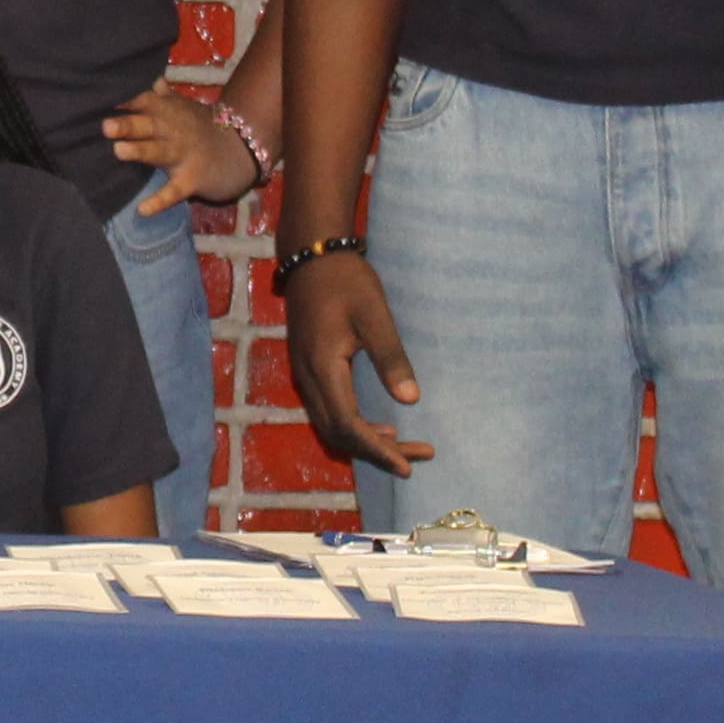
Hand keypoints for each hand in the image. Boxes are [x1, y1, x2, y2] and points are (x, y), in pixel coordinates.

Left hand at [106, 81, 265, 212]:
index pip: (143, 100)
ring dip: (140, 151)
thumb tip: (143, 74)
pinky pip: (174, 191)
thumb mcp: (180, 106)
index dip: (124, 99)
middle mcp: (173, 130)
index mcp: (167, 111)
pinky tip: (142, 210)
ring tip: (118, 152)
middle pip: (148, 125)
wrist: (241, 149)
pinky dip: (159, 201)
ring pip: (158, 152)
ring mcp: (183, 155)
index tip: (98, 98)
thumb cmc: (200, 127)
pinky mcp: (191, 180)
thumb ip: (158, 93)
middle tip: (105, 126)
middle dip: (128, 124)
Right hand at [280, 249, 430, 476]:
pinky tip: (381, 427)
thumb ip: (391, 358)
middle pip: (338, 435)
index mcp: (324, 368)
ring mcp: (305, 376)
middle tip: (418, 458)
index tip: (408, 465)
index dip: (378, 450)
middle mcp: (309, 379)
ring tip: (405, 448)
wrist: (311, 257)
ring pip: (331, 427)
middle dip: (376, 453)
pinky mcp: (309, 371)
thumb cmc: (347, 282)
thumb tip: (411, 399)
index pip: (348, 425)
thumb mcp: (374, 316)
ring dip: (366, 442)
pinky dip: (354, 428)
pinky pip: (328, 414)